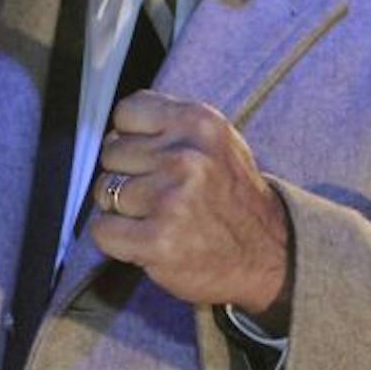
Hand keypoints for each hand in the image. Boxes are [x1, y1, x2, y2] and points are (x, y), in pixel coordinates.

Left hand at [89, 89, 288, 317]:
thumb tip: (114, 132)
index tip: (149, 157)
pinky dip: (116, 239)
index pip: (127, 113)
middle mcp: (186, 157)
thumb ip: (170, 127)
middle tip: (159, 194)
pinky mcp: (157, 240)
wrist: (268, 256)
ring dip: (122, 209)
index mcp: (201, 124)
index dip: (131, 137)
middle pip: (112, 153)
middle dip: (127, 174)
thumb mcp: (216, 143)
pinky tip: (144, 239)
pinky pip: (102, 230)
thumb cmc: (233, 198)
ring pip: (105, 191)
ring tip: (157, 217)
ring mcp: (171, 199)